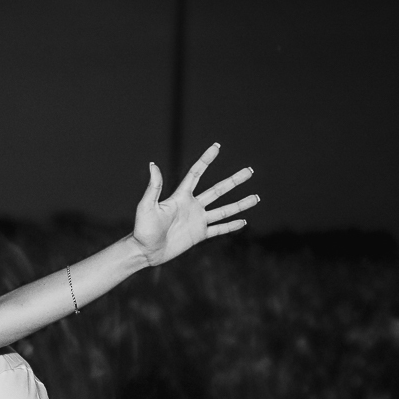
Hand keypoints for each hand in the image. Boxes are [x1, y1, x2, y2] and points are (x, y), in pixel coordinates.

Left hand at [131, 143, 258, 266]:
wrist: (145, 251)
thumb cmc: (143, 228)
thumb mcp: (147, 206)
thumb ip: (154, 187)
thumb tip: (153, 164)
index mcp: (180, 197)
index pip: (196, 173)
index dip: (206, 160)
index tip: (217, 147)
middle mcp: (192, 206)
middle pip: (217, 190)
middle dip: (234, 181)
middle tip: (249, 171)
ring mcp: (197, 220)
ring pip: (223, 210)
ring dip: (240, 204)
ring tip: (256, 197)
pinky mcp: (199, 235)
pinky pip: (219, 229)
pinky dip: (231, 226)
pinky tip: (243, 221)